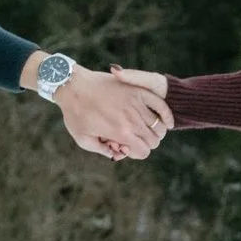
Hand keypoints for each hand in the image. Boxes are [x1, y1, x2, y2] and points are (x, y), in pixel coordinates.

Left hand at [54, 65, 171, 160]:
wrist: (74, 85)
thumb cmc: (75, 113)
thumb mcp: (84, 139)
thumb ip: (103, 150)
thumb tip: (117, 155)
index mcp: (120, 133)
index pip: (144, 151)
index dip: (138, 153)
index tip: (128, 148)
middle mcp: (132, 120)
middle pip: (154, 140)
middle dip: (147, 143)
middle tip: (136, 138)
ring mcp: (137, 104)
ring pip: (159, 125)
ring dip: (156, 130)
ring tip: (147, 129)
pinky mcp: (138, 91)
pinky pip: (161, 105)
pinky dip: (166, 115)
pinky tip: (166, 121)